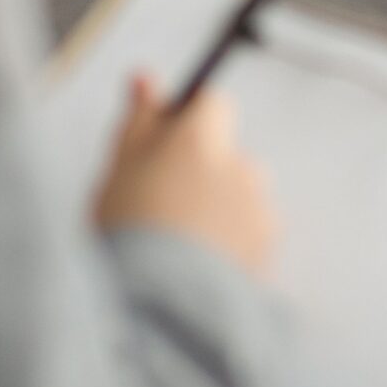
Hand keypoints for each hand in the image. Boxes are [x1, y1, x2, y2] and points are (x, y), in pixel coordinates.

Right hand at [93, 72, 278, 276]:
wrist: (159, 307)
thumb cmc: (130, 234)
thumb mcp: (118, 169)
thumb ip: (138, 121)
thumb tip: (145, 78)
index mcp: (203, 141)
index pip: (212, 104)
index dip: (187, 119)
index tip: (164, 142)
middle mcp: (241, 167)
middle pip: (226, 155)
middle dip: (201, 172)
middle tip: (160, 206)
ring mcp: (259, 212)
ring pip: (239, 198)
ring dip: (217, 211)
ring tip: (177, 247)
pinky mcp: (268, 253)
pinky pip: (248, 237)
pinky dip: (230, 246)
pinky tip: (197, 269)